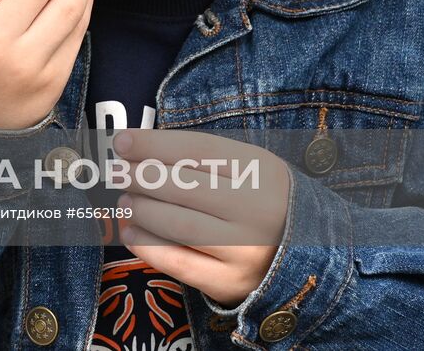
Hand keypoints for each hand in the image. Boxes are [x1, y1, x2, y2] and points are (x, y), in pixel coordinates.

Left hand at [112, 129, 291, 307]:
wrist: (307, 252)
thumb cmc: (260, 199)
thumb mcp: (246, 167)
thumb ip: (199, 156)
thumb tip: (135, 147)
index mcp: (260, 171)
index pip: (197, 150)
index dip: (153, 144)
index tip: (121, 141)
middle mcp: (256, 209)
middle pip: (185, 187)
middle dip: (140, 176)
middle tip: (115, 173)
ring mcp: (246, 250)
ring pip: (180, 225)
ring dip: (142, 210)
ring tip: (125, 200)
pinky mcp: (232, 282)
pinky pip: (180, 264)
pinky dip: (147, 246)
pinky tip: (130, 232)